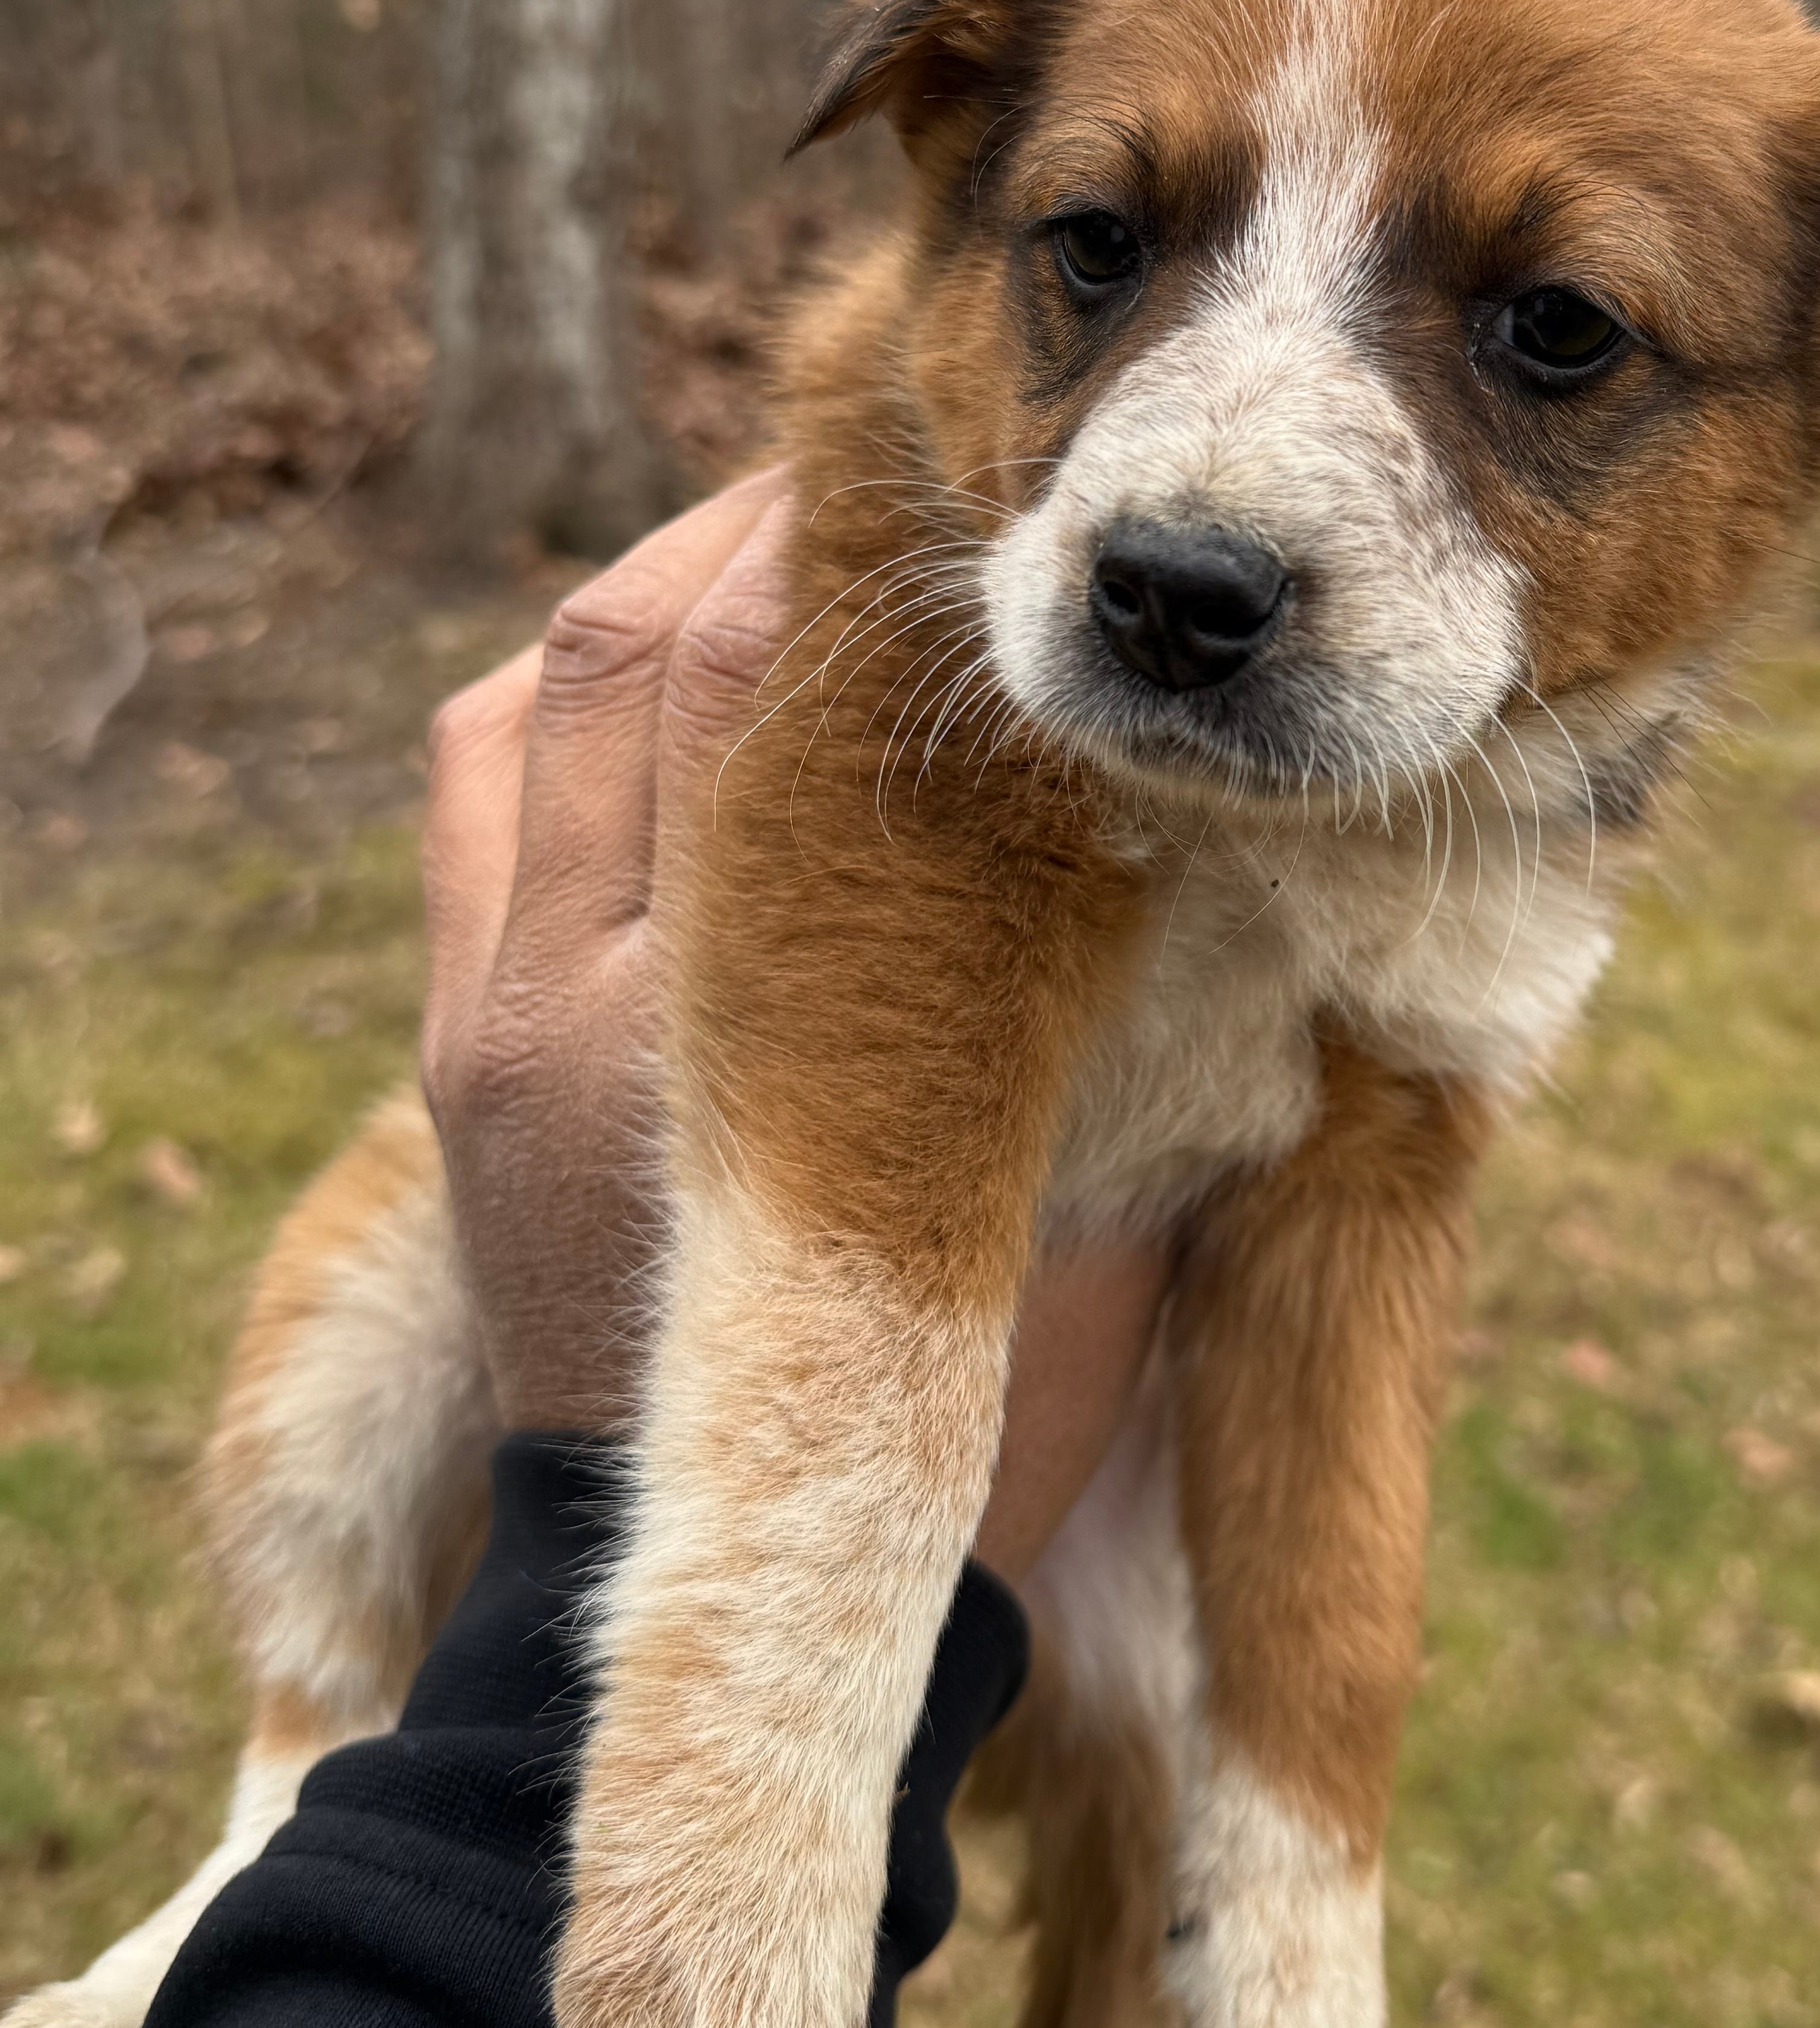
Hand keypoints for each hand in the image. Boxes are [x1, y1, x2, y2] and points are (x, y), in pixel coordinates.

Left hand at [416, 473, 1162, 1579]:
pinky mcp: (453, 1025)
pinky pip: (481, 776)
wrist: (709, 1558)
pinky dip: (577, 683)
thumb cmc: (935, 1410)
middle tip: (896, 469)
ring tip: (791, 535)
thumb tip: (1159, 794)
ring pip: (534, 693)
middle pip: (629, 655)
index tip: (972, 497)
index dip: (864, 567)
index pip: (764, 699)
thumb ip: (1072, 1003)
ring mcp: (482, 1007)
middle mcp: (561, 998)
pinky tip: (687, 656)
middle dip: (763, 529)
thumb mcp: (1050, 1208)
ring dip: (662, 584)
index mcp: (720, 1040)